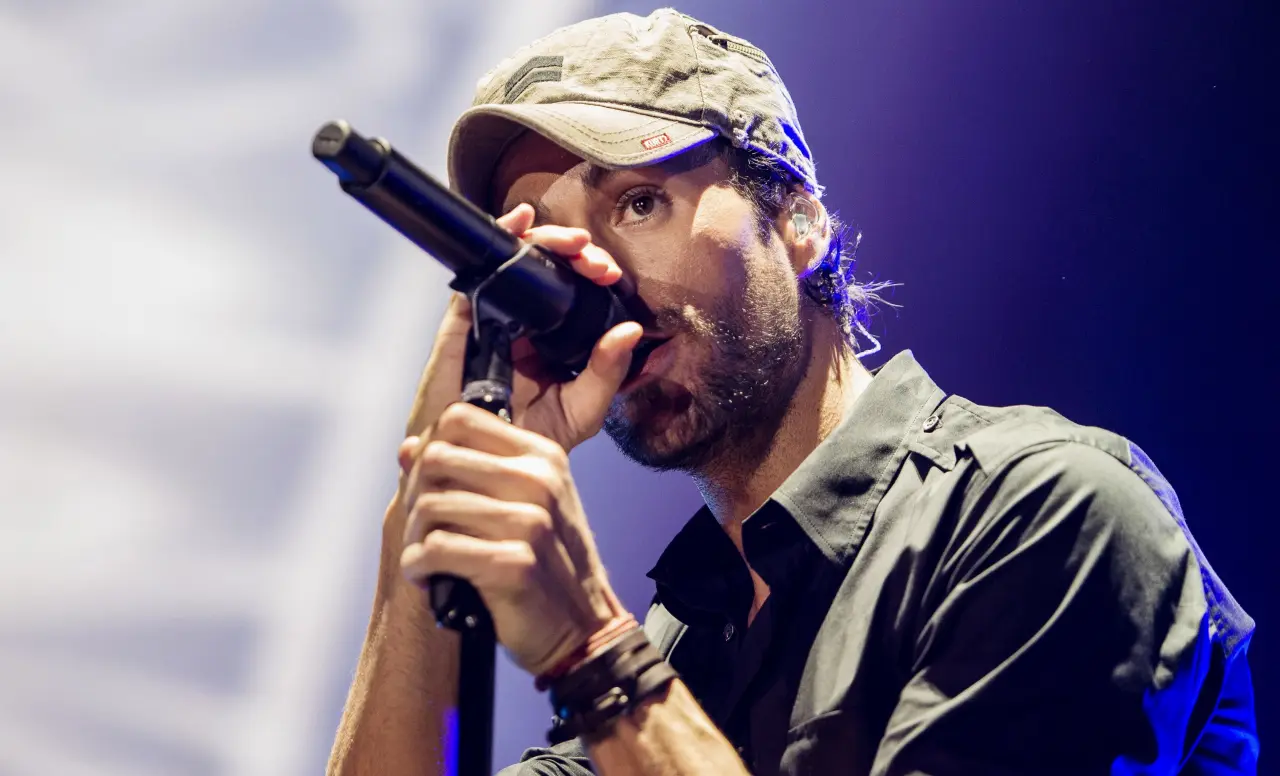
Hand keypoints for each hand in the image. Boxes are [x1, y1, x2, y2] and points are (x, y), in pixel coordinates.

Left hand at [398, 402, 624, 675]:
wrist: (582, 629)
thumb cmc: (547, 564)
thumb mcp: (524, 505)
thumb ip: (470, 471)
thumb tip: (408, 448)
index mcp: (543, 456)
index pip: (460, 419)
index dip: (429, 448)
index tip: (427, 483)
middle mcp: (539, 481)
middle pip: (436, 459)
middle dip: (413, 495)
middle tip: (418, 527)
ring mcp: (530, 522)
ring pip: (429, 506)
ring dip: (412, 537)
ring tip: (421, 555)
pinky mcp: (513, 565)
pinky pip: (435, 548)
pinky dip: (417, 565)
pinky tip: (426, 575)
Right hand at [402, 203, 642, 452]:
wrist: (481, 466)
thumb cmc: (528, 441)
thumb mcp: (583, 408)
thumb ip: (608, 371)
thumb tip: (631, 330)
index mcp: (553, 338)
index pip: (574, 290)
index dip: (593, 273)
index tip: (612, 276)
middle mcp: (524, 323)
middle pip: (548, 269)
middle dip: (576, 254)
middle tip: (596, 263)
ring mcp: (493, 318)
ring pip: (517, 262)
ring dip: (546, 241)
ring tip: (573, 243)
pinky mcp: (462, 321)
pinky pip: (478, 273)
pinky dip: (499, 239)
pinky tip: (520, 221)